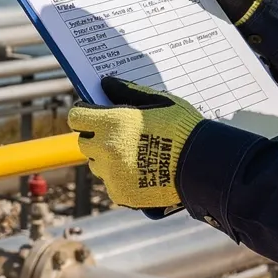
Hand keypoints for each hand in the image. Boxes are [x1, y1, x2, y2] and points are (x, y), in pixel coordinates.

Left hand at [67, 78, 204, 209]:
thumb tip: (105, 83)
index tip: (93, 113)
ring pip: (96, 164)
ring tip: (131, 155)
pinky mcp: (119, 193)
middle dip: (96, 136)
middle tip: (118, 135)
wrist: (200, 165)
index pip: (76, 116)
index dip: (84, 113)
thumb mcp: (158, 101)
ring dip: (106, 158)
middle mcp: (105, 148)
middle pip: (84, 141)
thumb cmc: (182, 128)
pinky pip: (110, 183)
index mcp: (111, 123)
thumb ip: (127, 91)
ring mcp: (111, 173)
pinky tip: (139, 172)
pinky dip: (119, 178)